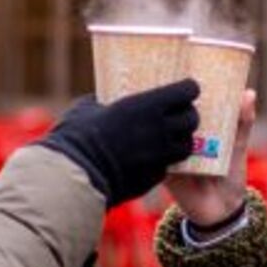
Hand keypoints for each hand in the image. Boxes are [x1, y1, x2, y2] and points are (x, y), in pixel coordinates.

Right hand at [40, 79, 199, 206]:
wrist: (74, 176)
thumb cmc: (77, 135)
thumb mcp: (87, 108)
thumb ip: (102, 103)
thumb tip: (100, 103)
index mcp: (148, 106)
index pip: (186, 91)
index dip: (188, 89)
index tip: (185, 88)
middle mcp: (160, 130)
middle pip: (192, 119)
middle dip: (188, 115)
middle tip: (180, 114)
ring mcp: (160, 157)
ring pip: (185, 146)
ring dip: (180, 140)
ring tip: (170, 139)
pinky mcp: (153, 178)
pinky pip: (167, 167)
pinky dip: (163, 162)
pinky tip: (150, 160)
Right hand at [166, 88, 256, 225]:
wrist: (223, 211)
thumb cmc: (230, 176)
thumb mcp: (237, 146)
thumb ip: (242, 123)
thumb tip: (249, 93)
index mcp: (196, 129)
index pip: (182, 104)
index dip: (178, 88)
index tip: (178, 64)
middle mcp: (178, 137)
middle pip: (167, 115)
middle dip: (165, 100)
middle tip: (165, 82)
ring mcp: (170, 153)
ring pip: (160, 132)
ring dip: (159, 121)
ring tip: (159, 104)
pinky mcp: (165, 170)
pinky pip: (158, 155)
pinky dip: (159, 146)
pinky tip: (158, 135)